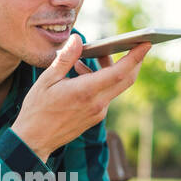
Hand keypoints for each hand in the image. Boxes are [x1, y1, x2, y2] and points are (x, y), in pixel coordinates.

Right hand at [13, 34, 150, 162]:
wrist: (33, 141)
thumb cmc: (36, 110)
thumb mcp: (46, 80)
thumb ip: (65, 58)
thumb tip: (77, 39)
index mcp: (86, 92)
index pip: (120, 72)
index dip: (135, 56)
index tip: (147, 43)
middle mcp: (97, 104)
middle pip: (126, 79)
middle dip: (133, 60)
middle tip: (132, 43)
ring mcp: (98, 112)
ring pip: (115, 86)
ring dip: (110, 69)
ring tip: (91, 56)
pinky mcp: (95, 117)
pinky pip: (105, 95)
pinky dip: (100, 81)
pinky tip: (81, 73)